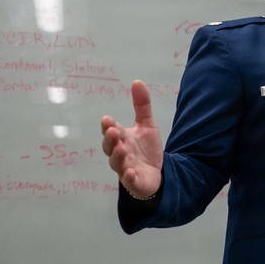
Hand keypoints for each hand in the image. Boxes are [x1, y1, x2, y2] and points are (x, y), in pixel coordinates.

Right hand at [100, 80, 162, 198]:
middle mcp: (119, 153)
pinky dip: (129, 177)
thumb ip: (142, 105)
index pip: (111, 131)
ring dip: (118, 156)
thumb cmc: (146, 149)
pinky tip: (130, 172)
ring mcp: (125, 168)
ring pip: (117, 163)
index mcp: (121, 139)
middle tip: (113, 131)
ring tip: (122, 149)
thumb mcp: (147, 125)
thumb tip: (137, 81)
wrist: (157, 173)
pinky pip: (129, 181)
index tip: (107, 119)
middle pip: (109, 147)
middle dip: (110, 140)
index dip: (108, 126)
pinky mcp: (134, 182)